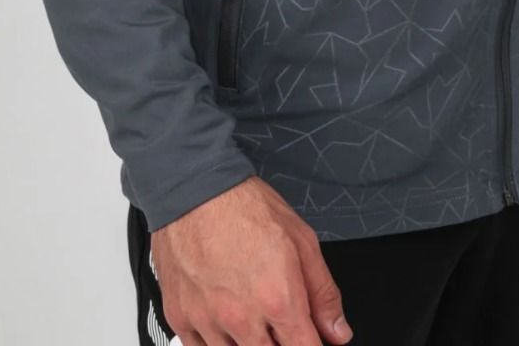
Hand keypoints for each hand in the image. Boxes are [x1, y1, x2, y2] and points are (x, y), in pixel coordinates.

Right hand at [150, 175, 352, 344]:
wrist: (194, 188)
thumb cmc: (244, 206)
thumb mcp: (301, 240)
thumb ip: (323, 292)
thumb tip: (338, 332)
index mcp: (278, 299)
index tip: (308, 337)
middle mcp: (242, 318)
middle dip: (280, 343)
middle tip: (279, 322)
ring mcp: (208, 322)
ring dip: (248, 343)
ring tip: (250, 315)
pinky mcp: (180, 318)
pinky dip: (216, 342)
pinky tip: (224, 321)